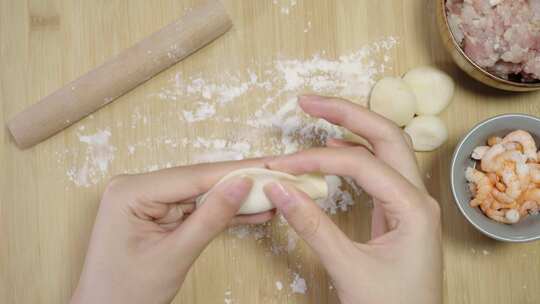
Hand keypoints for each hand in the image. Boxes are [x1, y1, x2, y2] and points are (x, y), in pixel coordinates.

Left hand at [70, 159, 273, 303]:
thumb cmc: (126, 292)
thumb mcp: (175, 255)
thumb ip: (211, 217)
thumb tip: (244, 183)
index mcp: (131, 191)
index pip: (194, 176)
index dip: (237, 172)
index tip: (271, 166)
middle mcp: (137, 187)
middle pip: (199, 180)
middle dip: (240, 183)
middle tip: (279, 179)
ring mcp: (147, 199)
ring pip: (201, 193)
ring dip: (234, 198)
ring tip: (271, 197)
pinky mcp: (158, 212)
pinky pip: (195, 207)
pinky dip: (220, 212)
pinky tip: (250, 211)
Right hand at [263, 95, 441, 303]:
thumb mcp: (348, 267)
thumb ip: (312, 226)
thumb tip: (279, 188)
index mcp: (414, 208)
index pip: (361, 163)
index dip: (317, 158)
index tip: (282, 165)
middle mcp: (417, 197)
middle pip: (386, 136)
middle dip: (347, 112)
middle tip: (308, 101)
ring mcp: (409, 203)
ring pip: (386, 148)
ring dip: (353, 126)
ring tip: (319, 113)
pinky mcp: (397, 213)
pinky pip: (379, 170)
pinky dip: (355, 153)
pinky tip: (336, 146)